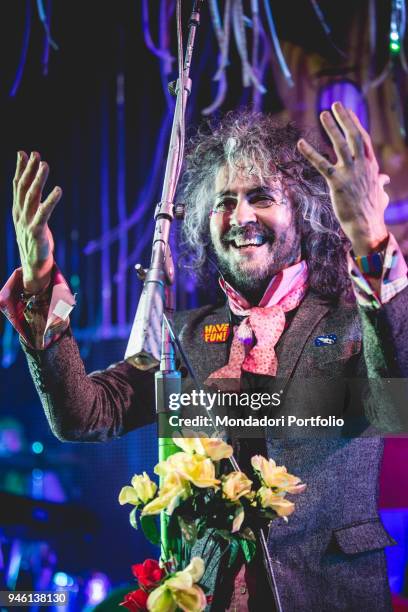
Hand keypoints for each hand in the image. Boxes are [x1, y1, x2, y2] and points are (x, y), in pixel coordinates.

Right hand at [13, 151, 61, 292]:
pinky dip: (51, 200)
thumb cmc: (36, 241)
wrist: (34, 266)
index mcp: (18, 211)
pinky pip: (44, 213)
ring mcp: (27, 223)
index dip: (20, 169)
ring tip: (45, 164)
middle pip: (23, 188)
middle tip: (36, 154)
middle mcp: (20, 215)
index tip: (24, 153)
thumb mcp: (31, 219)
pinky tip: (58, 190)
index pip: (17, 186)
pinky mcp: (36, 232)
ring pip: (31, 197)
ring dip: (38, 179)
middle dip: (29, 170)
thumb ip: (32, 203)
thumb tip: (34, 186)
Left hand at [297, 101, 389, 255]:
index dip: (355, 124)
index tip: (348, 112)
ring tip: (323, 113)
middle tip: (335, 104)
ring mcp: (350, 173)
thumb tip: (383, 179)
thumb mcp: (380, 194)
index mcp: (371, 166)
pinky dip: (310, 152)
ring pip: (340, 145)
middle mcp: (362, 166)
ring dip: (331, 128)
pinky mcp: (337, 182)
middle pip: (354, 136)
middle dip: (345, 119)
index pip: (364, 139)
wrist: (367, 226)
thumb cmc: (372, 212)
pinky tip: (300, 143)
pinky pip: (321, 164)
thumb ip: (380, 183)